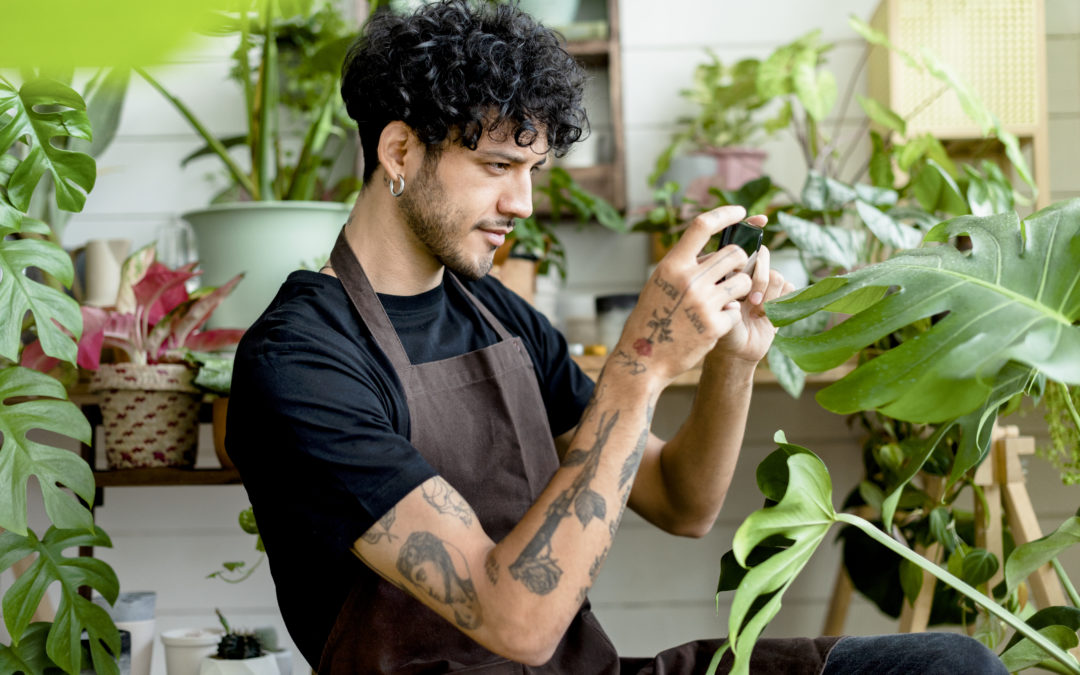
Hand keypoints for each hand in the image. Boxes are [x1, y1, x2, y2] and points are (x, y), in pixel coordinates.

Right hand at [609, 206, 756, 385]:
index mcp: (671, 265)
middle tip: (732, 274)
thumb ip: (684, 267)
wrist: (644, 359)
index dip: (725, 214)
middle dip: (739, 262)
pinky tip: (712, 325)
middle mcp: (688, 280)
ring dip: (740, 289)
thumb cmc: (651, 320)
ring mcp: (703, 303)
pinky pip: (737, 310)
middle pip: (734, 254)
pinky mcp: (715, 326)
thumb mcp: (659, 285)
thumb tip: (717, 251)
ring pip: (743, 281)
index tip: (742, 213)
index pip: (702, 226)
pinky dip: (730, 316)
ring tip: (723, 301)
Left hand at [710, 235, 796, 364]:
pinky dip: (779, 302)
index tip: (761, 220)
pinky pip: (788, 287)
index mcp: (727, 271)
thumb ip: (723, 289)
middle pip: (761, 255)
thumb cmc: (718, 331)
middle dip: (758, 276)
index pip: (740, 242)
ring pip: (774, 274)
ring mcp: (764, 285)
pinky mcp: (781, 297)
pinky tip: (767, 316)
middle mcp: (747, 274)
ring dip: (767, 295)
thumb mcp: (715, 309)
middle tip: (750, 298)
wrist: (735, 354)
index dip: (750, 226)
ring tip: (756, 312)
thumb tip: (736, 268)